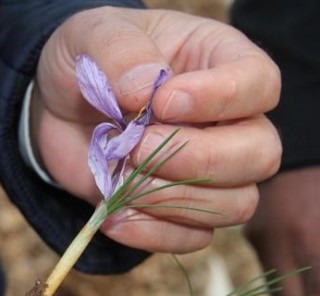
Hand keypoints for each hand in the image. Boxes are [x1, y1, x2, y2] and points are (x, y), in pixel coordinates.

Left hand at [33, 7, 280, 252]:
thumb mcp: (91, 34)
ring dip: (175, 199)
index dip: (221, 98)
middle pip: (261, 154)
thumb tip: (146, 90)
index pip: (260, 84)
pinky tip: (114, 213)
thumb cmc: (89, 62)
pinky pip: (195, 237)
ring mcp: (214, 173)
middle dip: (198, 159)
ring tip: (121, 178)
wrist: (58, 111)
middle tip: (135, 146)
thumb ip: (119, 50)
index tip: (163, 102)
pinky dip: (154, 232)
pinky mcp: (185, 212)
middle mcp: (232, 121)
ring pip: (237, 204)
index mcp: (222, 62)